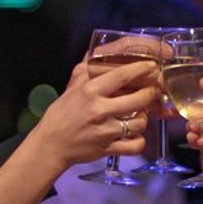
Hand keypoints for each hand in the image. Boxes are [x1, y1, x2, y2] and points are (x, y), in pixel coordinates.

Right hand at [31, 59, 158, 166]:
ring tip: (140, 114)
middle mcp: (99, 110)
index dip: (140, 69)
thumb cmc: (60, 116)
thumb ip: (84, 72)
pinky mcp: (108, 149)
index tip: (152, 67)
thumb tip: (93, 54)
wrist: (51, 146)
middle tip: (152, 92)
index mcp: (89, 92)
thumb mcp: (70, 90)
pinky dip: (139, 141)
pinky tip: (135, 136)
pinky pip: (135, 146)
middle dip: (150, 94)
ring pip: (139, 123)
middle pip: (138, 99)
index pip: (121, 76)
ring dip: (144, 118)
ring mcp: (105, 132)